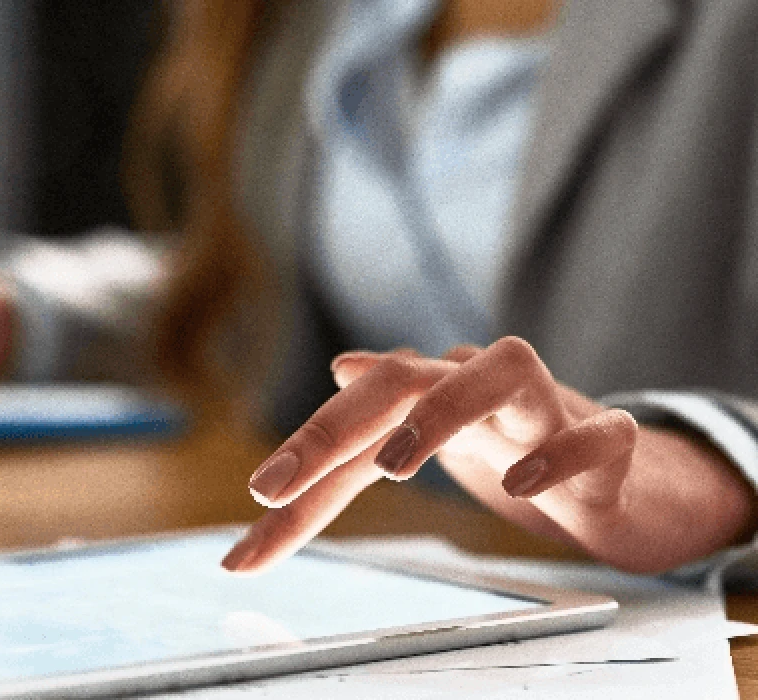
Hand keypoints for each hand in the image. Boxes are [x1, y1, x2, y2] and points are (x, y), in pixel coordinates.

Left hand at [221, 337, 756, 574]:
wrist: (621, 472)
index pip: (354, 417)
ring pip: (505, 371)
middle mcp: (480, 386)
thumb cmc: (510, 448)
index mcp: (430, 393)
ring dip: (443, 411)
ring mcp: (547, 409)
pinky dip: (560, 453)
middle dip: (333, 428)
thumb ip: (366, 433)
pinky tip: (520, 482)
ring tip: (391, 464)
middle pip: (406, 378)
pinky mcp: (610, 444)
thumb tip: (337, 366)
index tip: (252, 501)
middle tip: (275, 484)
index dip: (299, 457)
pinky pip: (597, 435)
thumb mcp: (427, 448)